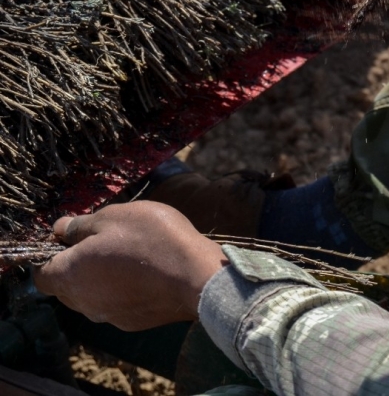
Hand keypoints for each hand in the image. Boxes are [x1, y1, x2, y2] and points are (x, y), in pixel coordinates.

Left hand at [34, 201, 227, 331]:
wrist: (197, 276)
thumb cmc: (152, 240)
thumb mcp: (114, 216)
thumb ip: (81, 225)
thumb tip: (60, 229)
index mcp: (71, 275)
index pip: (41, 274)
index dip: (51, 255)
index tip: (72, 238)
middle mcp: (84, 303)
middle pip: (66, 287)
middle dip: (77, 266)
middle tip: (104, 242)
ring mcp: (110, 316)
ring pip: (93, 297)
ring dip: (101, 279)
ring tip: (129, 256)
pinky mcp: (134, 322)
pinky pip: (118, 304)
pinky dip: (124, 291)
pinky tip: (147, 273)